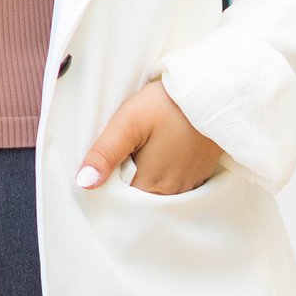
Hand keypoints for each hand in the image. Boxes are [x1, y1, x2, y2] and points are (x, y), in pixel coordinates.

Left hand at [77, 79, 225, 194]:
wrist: (211, 92)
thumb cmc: (168, 104)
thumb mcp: (129, 121)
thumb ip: (106, 152)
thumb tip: (84, 183)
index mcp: (152, 186)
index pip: (121, 203)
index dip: (108, 191)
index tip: (102, 173)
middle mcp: (172, 193)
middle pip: (140, 200)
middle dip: (125, 188)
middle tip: (119, 160)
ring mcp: (189, 184)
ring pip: (157, 194)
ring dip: (144, 182)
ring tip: (137, 157)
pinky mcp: (200, 173)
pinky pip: (175, 186)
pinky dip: (163, 177)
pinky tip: (156, 157)